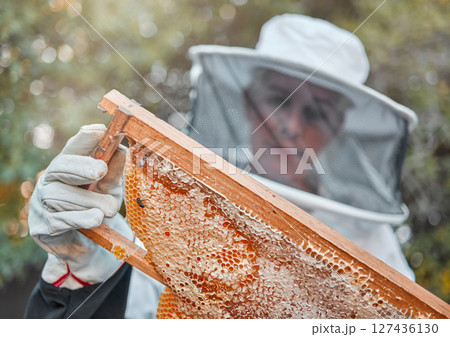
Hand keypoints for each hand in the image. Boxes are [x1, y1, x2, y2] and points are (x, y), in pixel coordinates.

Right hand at [29, 124, 133, 288]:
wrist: (88, 245)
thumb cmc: (97, 207)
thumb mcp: (109, 188)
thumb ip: (114, 172)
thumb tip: (122, 150)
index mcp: (67, 166)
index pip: (73, 148)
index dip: (84, 139)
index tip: (100, 131)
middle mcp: (50, 180)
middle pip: (60, 167)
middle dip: (80, 167)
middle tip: (100, 170)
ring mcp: (42, 203)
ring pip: (61, 195)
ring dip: (90, 202)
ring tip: (111, 209)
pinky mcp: (43, 226)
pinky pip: (60, 220)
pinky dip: (81, 219)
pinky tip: (95, 218)